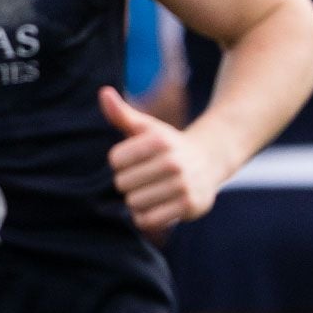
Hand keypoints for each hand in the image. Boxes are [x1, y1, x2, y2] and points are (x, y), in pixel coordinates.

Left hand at [100, 87, 224, 234]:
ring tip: (151, 192)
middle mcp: (174, 162)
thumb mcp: (147, 128)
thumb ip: (122, 114)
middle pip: (122, 183)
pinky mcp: (189, 206)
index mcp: (160, 141)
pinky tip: (156, 207)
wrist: (208, 162)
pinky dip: (146, 217)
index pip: (115, 160)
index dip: (121, 162)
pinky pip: (149, 219)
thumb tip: (103, 93)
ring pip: (134, 202)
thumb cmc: (167, 146)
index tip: (136, 160)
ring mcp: (183, 185)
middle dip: (129, 183)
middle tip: (145, 178)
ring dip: (138, 201)